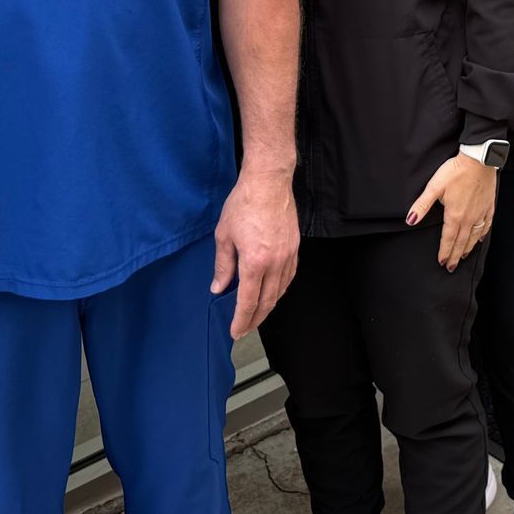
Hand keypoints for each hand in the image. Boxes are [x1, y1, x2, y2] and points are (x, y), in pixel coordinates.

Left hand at [212, 164, 299, 338]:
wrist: (268, 182)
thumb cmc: (244, 204)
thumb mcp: (224, 235)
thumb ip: (223, 265)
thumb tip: (218, 288)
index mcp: (255, 262)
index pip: (248, 301)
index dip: (241, 320)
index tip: (235, 331)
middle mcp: (275, 262)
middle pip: (267, 301)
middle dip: (255, 319)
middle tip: (245, 329)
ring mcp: (288, 255)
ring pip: (281, 291)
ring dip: (269, 306)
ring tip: (257, 314)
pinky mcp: (295, 247)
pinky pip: (290, 276)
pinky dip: (281, 289)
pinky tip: (274, 292)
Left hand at [407, 155, 497, 269]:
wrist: (479, 160)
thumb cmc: (456, 171)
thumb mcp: (434, 187)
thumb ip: (422, 205)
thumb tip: (410, 220)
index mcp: (454, 216)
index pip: (448, 239)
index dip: (444, 252)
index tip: (442, 262)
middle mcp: (469, 219)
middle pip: (461, 242)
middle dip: (455, 256)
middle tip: (451, 267)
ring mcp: (480, 213)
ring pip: (473, 237)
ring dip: (467, 249)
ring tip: (463, 257)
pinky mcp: (489, 206)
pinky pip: (486, 225)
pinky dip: (482, 235)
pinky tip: (479, 239)